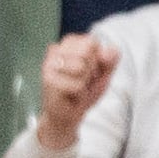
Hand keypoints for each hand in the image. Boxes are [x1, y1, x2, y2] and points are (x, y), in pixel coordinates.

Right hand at [34, 34, 117, 148]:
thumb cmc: (83, 92)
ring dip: (84, 82)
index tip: (89, 70)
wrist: (67, 115)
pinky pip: (77, 85)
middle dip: (91, 70)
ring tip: (76, 88)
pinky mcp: (48, 81)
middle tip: (82, 81)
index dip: (97, 58)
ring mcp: (49, 65)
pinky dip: (79, 94)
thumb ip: (111, 60)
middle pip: (87, 52)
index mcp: (68, 45)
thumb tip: (106, 52)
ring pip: (81, 67)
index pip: (92, 42)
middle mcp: (55, 51)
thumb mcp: (104, 74)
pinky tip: (70, 96)